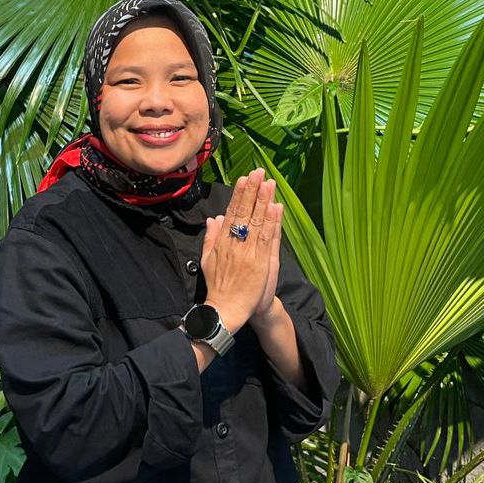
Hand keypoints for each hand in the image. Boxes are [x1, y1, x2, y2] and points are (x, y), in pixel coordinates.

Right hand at [199, 168, 281, 333]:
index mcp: (223, 242)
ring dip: (263, 201)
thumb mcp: (207, 260)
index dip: (239, 195)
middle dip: (252, 191)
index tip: (244, 178)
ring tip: (269, 183)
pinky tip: (276, 208)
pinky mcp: (260, 263)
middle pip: (244, 213)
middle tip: (258, 172)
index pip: (232, 213)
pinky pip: (267, 239)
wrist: (226, 310)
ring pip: (257, 222)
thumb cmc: (218, 286)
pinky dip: (272, 223)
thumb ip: (211, 238)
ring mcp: (248, 253)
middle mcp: (235, 244)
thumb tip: (213, 218)